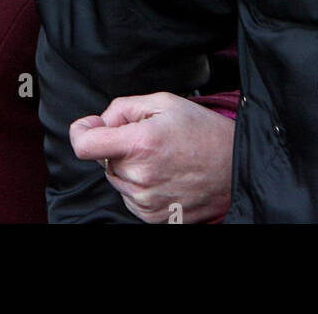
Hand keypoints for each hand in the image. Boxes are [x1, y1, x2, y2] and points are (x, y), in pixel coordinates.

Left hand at [69, 92, 234, 222]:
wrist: (235, 167)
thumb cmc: (203, 131)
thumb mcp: (164, 101)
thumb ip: (123, 107)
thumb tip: (100, 122)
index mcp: (141, 144)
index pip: (85, 145)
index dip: (82, 131)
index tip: (89, 126)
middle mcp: (140, 177)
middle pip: (103, 160)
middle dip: (117, 145)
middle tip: (149, 136)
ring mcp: (146, 202)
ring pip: (116, 178)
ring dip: (129, 166)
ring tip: (161, 156)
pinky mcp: (152, 217)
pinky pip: (130, 196)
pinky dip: (139, 184)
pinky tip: (164, 173)